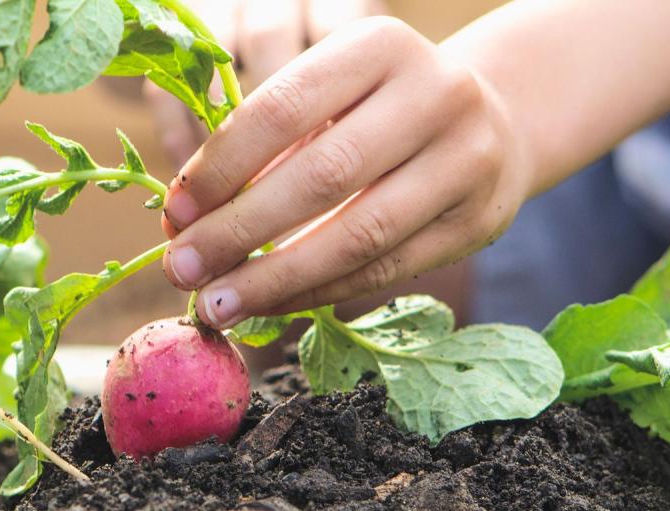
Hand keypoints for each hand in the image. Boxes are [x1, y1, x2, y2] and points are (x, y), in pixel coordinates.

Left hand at [160, 17, 532, 328]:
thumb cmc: (377, 113)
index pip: (282, 109)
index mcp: (379, 46)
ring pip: (358, 235)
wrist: (496, 122)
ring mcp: (466, 160)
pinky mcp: (477, 223)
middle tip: (180, 269)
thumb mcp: (328, 101)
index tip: (173, 212)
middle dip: (238, 231)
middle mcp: (434, 94)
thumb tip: (182, 222)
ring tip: (216, 304)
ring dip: (274, 279)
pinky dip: (317, 293)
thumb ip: (262, 148)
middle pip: (320, 176)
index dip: (220, 167)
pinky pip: (383, 272)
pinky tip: (268, 306)